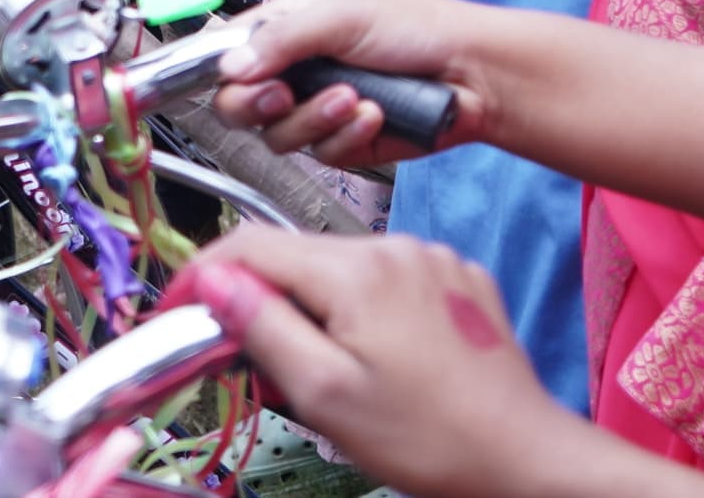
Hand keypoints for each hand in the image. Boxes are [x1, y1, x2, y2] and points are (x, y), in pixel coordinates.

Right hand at [173, 232, 607, 493]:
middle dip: (262, 302)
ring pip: (342, 270)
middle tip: (247, 363)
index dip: (203, 277)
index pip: (251, 245)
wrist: (524, 459)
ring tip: (319, 373)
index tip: (178, 315)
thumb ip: (264, 328)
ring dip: (314, 309)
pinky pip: (389, 280)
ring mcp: (433, 259)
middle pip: (297, 257)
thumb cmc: (428, 438)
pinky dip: (363, 311)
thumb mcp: (326, 396)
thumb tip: (213, 280)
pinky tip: (374, 360)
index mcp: (357, 269)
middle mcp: (396, 245)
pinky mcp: (460, 280)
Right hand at [204, 0, 486, 164]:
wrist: (471, 74)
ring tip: (353, 98)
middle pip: (240, 105)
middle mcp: (296, 70)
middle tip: (284, 95)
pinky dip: (348, 136)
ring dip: (315, 118)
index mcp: (286, 29)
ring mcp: (317, 111)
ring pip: (279, 136)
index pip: (227, 54)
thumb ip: (280, 40)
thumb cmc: (415, 28)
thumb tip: (230, 68)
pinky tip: (376, 114)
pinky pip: (322, 155)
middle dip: (259, 104)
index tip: (238, 80)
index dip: (223, 72)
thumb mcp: (341, 16)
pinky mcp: (344, 144)